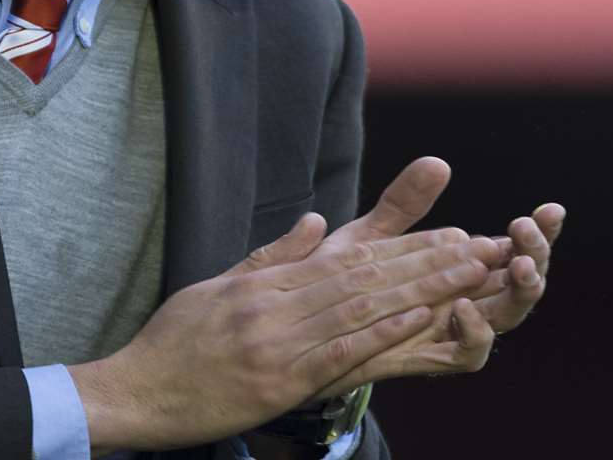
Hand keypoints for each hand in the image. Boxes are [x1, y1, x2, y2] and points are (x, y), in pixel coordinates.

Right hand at [70, 209, 495, 451]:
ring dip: (418, 290)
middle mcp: (276, 306)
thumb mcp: (218, 286)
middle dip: (425, 261)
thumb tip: (315, 222)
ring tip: (464, 274)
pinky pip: (336, 354)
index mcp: (264, 284)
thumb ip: (271, 257)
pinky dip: (378, 334)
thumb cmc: (173, 342)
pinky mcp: (277, 383)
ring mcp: (277, 344)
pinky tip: (417, 320)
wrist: (137, 391)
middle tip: (475, 246)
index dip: (403, 246)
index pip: (347, 258)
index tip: (446, 234)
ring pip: (359, 308)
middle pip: (364, 276)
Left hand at [308, 160, 566, 398]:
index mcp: (462, 269)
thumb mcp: (372, 236)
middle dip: (537, 256)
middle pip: (523, 282)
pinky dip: (475, 332)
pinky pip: (469, 355)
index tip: (550, 209)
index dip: (539, 232)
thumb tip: (438, 162)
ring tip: (515, 263)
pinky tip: (463, 305)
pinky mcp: (430, 357)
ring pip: (507, 316)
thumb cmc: (342, 284)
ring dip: (519, 291)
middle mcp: (467, 300)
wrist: (305, 334)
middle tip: (527, 230)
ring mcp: (452, 331)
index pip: (515, 247)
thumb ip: (404, 204)